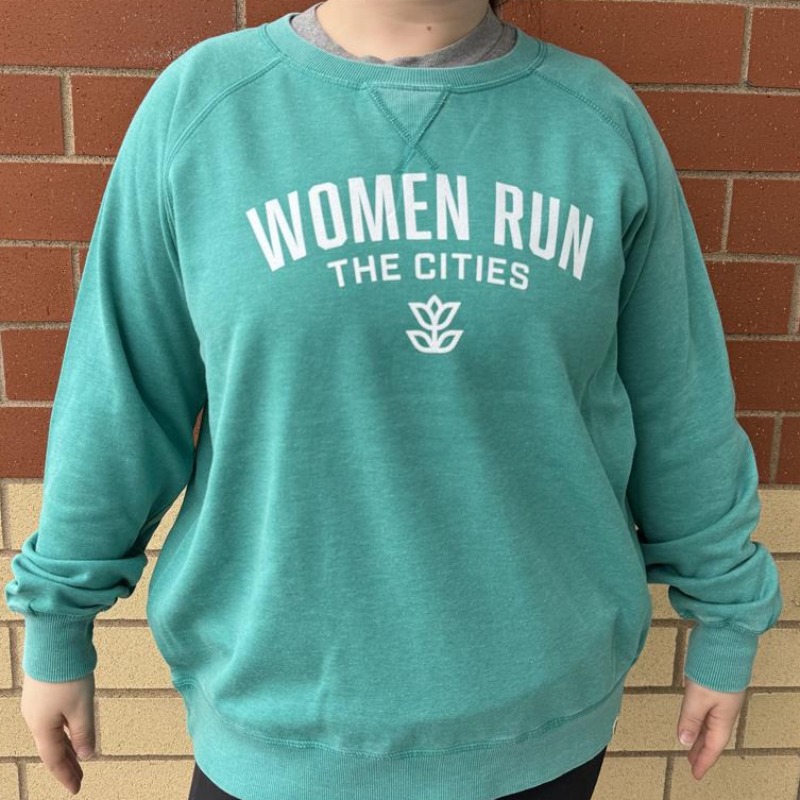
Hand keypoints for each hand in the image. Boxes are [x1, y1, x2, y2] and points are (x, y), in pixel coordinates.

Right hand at [19, 670, 95, 795]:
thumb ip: (84, 732)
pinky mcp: (44, 688)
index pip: (54, 759)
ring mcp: (37, 702)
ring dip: (66, 745)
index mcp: (41, 726)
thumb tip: (87, 755)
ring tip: (79, 756)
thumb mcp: (81, 707)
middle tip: (78, 777)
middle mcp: (35, 717)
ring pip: (52, 731)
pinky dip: (63, 728)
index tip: (76, 788)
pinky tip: (72, 727)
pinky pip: (53, 717)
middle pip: (52, 746)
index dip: (66, 774)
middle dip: (67, 763)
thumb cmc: (67, 675)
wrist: (54, 641)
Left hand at [677, 675, 745, 780]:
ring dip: (700, 736)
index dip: (703, 760)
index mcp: (723, 717)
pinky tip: (694, 719)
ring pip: (710, 724)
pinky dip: (700, 720)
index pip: (713, 746)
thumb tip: (684, 741)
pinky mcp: (716, 686)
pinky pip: (709, 712)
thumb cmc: (713, 671)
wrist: (726, 642)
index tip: (695, 774)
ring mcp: (722, 698)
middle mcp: (726, 710)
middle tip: (691, 763)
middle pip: (713, 736)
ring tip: (690, 745)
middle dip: (702, 750)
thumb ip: (690, 718)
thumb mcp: (698, 697)